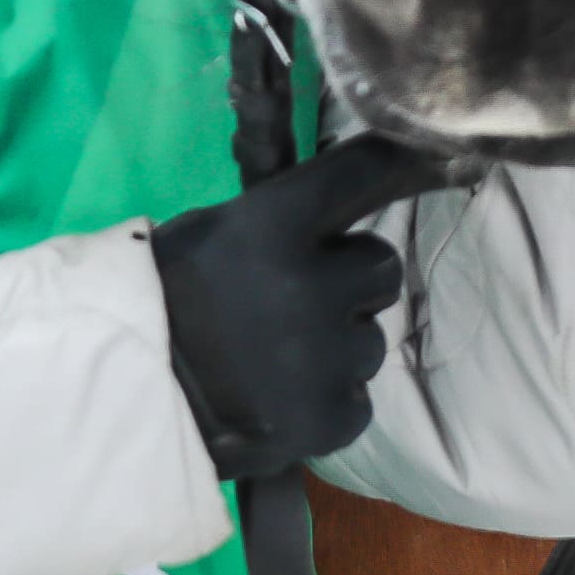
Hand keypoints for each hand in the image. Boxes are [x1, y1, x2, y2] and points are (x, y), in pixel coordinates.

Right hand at [148, 135, 442, 481]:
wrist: (120, 401)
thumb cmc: (161, 303)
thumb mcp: (213, 232)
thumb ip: (282, 219)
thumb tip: (345, 201)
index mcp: (273, 224)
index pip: (364, 173)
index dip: (412, 161)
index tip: (455, 157)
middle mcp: (309, 283)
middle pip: (380, 268)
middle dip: (349, 284)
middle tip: (292, 303)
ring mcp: (322, 355)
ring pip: (370, 340)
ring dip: (334, 348)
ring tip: (271, 361)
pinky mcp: (328, 418)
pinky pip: (357, 400)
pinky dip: (326, 403)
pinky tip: (278, 400)